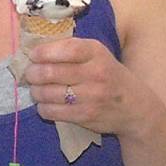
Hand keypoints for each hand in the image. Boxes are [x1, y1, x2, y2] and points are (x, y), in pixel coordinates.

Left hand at [23, 36, 143, 135]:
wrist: (135, 108)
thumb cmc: (110, 76)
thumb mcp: (99, 56)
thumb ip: (72, 50)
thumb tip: (36, 51)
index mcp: (97, 53)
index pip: (66, 49)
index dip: (44, 52)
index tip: (34, 55)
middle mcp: (95, 73)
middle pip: (50, 72)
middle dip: (33, 73)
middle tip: (30, 74)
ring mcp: (90, 97)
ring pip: (47, 93)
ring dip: (35, 91)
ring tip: (37, 90)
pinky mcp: (84, 116)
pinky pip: (51, 111)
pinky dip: (43, 108)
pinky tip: (46, 104)